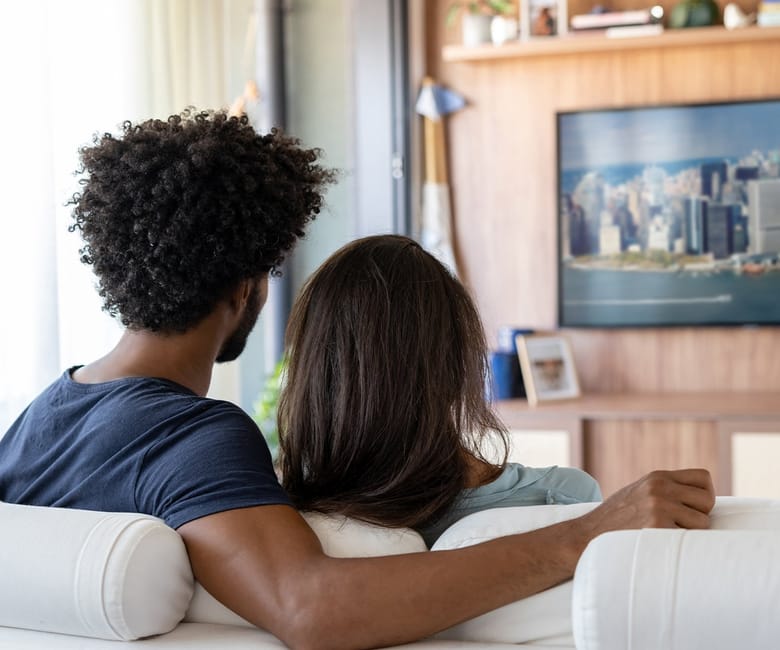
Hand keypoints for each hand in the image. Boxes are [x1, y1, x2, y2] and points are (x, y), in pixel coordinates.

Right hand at [580, 468, 714, 537]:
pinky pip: (689, 538)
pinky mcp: (657, 527)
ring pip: (703, 522)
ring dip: (690, 533)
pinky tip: (661, 544)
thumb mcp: (640, 493)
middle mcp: (659, 488)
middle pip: (707, 500)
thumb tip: (705, 500)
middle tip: (680, 525)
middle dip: (700, 515)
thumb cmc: (617, 520)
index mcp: (657, 477)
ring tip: (667, 535)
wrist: (588, 535)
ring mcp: (658, 506)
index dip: (704, 495)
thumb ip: (667, 490)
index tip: (693, 508)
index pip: (704, 477)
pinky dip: (679, 544)